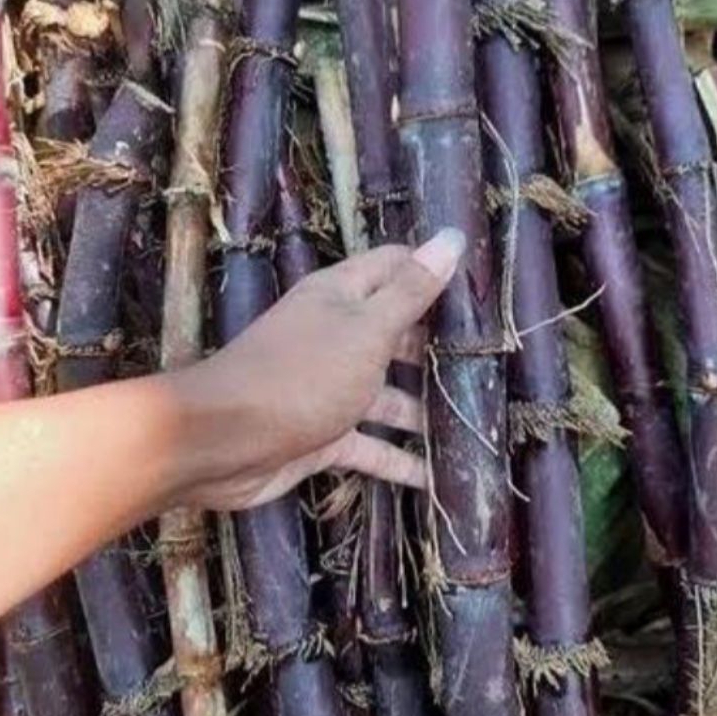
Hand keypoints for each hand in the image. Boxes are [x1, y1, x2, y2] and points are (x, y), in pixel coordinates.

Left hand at [166, 228, 464, 512]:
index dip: (436, 273)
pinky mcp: (323, 436)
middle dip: (440, 351)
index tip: (484, 292)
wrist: (222, 442)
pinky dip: (400, 460)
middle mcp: (337, 337)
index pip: (397, 269)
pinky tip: (437, 479)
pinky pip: (371, 446)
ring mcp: (329, 389)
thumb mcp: (366, 328)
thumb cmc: (299, 374)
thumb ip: (411, 291)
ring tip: (478, 424)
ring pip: (389, 396)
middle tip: (494, 366)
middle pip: (398, 335)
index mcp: (342, 297)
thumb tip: (452, 237)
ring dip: (426, 411)